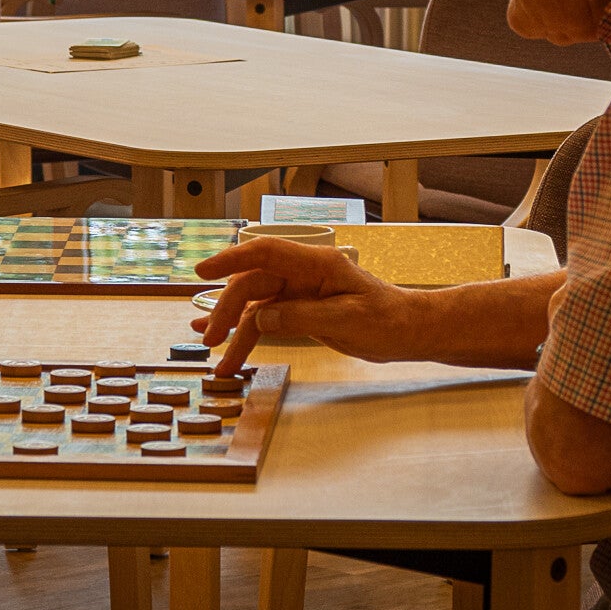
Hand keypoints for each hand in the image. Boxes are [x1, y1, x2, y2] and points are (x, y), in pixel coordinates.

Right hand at [190, 238, 415, 374]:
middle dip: (227, 310)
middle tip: (210, 340)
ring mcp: (298, 291)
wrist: (407, 332)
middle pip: (252, 283)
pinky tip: (224, 344)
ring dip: (233, 329)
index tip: (203, 272)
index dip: (231, 259)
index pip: (265, 253)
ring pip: (254, 306)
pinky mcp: (298, 310)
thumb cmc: (388, 320)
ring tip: (215, 356)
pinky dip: (245, 334)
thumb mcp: (348, 320)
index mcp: (317, 264)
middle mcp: (302, 273)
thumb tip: (261, 319)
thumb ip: (301, 317)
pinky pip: (265, 320)